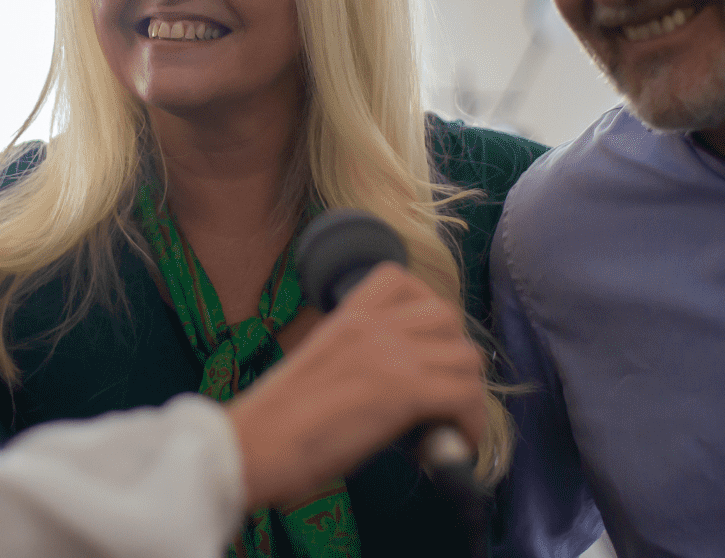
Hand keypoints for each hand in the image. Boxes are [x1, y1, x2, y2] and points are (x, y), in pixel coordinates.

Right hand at [224, 263, 490, 509]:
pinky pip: (465, 396)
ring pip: (466, 357)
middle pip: (447, 316)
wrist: (254, 445)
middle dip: (454, 354)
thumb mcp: (317, 368)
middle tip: (442, 393)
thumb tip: (394, 392)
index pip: (400, 279)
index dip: (426, 307)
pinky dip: (470, 424)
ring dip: (467, 394)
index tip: (426, 345)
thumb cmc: (274, 423)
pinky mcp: (402, 391)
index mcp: (346, 318)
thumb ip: (357, 362)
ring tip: (448, 425)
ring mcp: (389, 355)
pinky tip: (455, 445)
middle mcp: (372, 327)